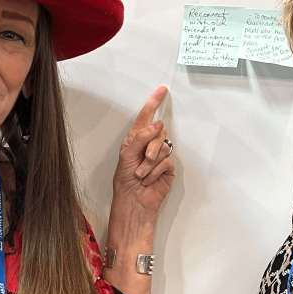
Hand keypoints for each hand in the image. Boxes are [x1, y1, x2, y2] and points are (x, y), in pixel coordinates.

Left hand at [110, 86, 174, 224]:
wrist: (133, 202)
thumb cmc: (124, 182)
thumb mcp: (127, 155)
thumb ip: (141, 137)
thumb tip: (157, 125)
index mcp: (135, 140)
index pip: (146, 117)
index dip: (153, 103)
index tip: (161, 91)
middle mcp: (148, 146)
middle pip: (158, 132)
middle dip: (150, 147)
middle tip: (143, 159)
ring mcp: (158, 157)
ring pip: (163, 148)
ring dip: (151, 163)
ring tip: (142, 173)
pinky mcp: (167, 168)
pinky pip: (167, 161)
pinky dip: (156, 171)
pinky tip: (149, 179)